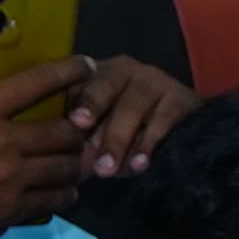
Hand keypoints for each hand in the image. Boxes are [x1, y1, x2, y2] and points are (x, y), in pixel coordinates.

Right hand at [0, 11, 91, 238]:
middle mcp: (2, 143)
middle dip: (79, 124)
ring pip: (66, 165)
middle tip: (81, 121)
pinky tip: (58, 186)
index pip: (38, 83)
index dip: (70, 71)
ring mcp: (11, 180)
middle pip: (64, 129)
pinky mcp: (14, 211)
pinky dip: (64, 191)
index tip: (87, 66)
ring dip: (75, 159)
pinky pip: (56, 198)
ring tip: (73, 154)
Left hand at [64, 51, 195, 177]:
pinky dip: (149, 143)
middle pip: (105, 87)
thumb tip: (57, 161)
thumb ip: (75, 141)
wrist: (176, 134)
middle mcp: (122, 69)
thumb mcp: (92, 136)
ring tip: (108, 169)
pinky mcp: (181, 96)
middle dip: (95, 115)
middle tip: (83, 135)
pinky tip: (139, 164)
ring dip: (118, 139)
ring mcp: (153, 80)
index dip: (75, 100)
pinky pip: (164, 119)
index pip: (77, 80)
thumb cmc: (116, 135)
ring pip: (133, 106)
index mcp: (91, 72)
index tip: (74, 122)